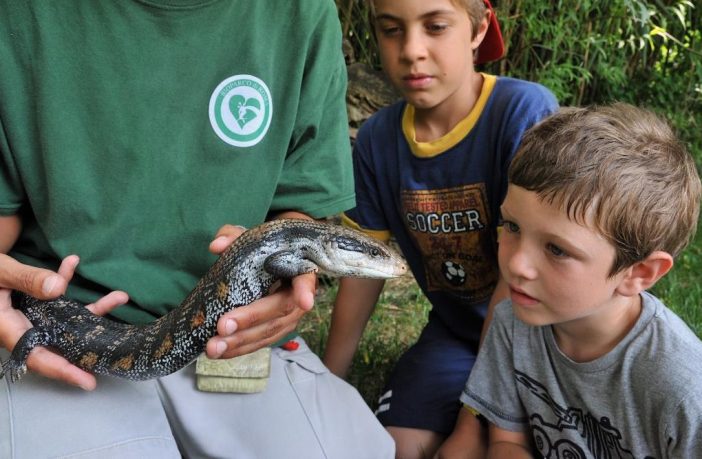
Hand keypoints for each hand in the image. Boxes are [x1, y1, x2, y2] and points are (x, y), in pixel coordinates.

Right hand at [0, 254, 127, 389]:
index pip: (37, 357)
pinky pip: (56, 297)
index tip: (88, 381)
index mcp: (8, 329)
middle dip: (89, 345)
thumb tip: (57, 288)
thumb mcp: (1, 273)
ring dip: (93, 307)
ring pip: (66, 319)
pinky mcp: (34, 301)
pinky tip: (72, 262)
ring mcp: (30, 315)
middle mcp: (21, 327)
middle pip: (59, 344)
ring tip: (119, 297)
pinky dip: (65, 281)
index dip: (63, 370)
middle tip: (115, 349)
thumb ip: (26, 280)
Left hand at [205, 224, 316, 358]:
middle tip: (223, 326)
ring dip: (241, 341)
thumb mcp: (250, 238)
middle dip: (251, 319)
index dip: (305, 290)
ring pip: (269, 332)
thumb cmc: (264, 249)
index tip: (304, 302)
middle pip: (280, 309)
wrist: (273, 262)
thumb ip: (233, 236)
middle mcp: (298, 296)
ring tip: (213, 347)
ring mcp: (289, 317)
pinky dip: (240, 349)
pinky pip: (261, 343)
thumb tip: (217, 246)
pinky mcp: (277, 331)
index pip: (305, 278)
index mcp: (298, 268)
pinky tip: (221, 352)